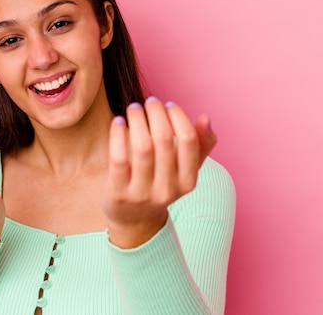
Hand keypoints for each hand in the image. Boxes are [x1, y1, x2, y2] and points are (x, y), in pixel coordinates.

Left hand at [101, 98, 216, 248]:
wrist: (135, 221)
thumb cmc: (162, 184)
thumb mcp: (185, 171)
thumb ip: (200, 145)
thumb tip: (205, 117)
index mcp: (188, 182)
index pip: (189, 141)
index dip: (178, 116)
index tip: (168, 104)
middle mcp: (167, 190)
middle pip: (164, 140)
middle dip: (156, 113)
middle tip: (149, 101)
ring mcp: (142, 194)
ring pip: (141, 147)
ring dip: (137, 120)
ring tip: (134, 108)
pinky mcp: (118, 193)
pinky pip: (118, 158)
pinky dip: (117, 135)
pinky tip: (118, 122)